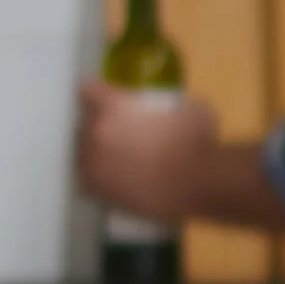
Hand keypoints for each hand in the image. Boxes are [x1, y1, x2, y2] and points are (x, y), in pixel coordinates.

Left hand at [77, 81, 220, 222]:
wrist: (200, 184)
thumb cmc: (199, 141)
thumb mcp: (188, 108)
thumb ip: (170, 107)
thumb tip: (173, 113)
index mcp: (112, 107)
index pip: (89, 91)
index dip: (103, 94)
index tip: (113, 98)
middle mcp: (95, 134)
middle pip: (84, 123)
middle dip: (100, 125)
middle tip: (123, 132)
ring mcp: (94, 165)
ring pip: (83, 152)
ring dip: (97, 152)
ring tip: (120, 158)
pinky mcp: (99, 192)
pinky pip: (90, 180)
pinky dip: (101, 177)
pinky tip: (119, 178)